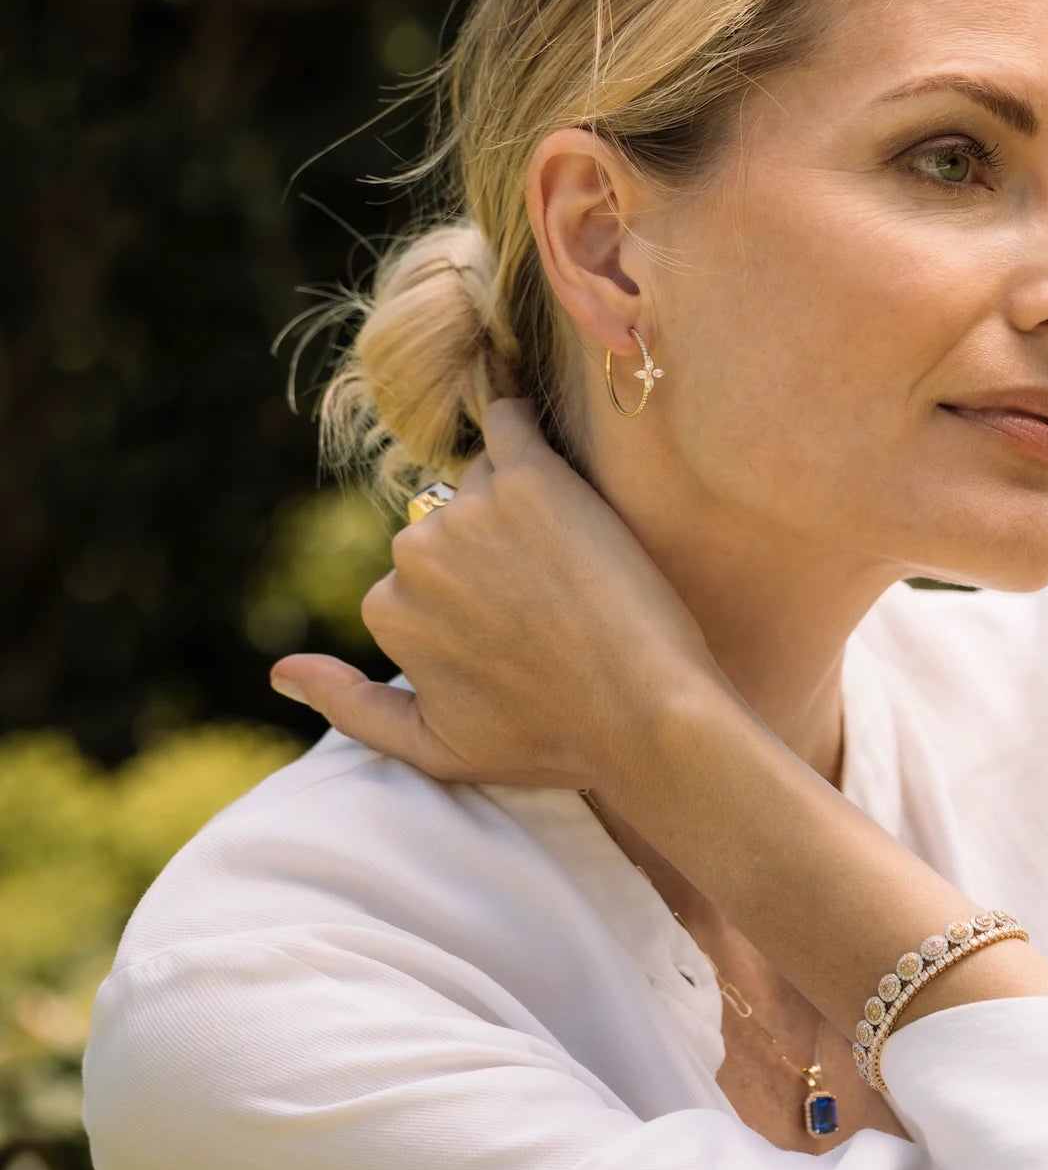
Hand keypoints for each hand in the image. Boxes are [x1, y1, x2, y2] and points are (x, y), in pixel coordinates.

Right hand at [268, 398, 726, 793]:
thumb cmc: (550, 740)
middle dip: (496, 550)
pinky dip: (521, 420)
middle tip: (559, 600)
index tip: (524, 631)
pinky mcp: (536, 479)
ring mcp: (474, 511)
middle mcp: (417, 552)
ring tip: (576, 564)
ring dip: (522, 504)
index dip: (478, 599)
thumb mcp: (433, 749)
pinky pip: (513, 420)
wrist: (646, 713)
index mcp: (388, 608)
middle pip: (451, 523)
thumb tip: (280, 673)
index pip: (421, 575)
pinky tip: (541, 435)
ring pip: (487, 479)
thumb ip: (348, 708)